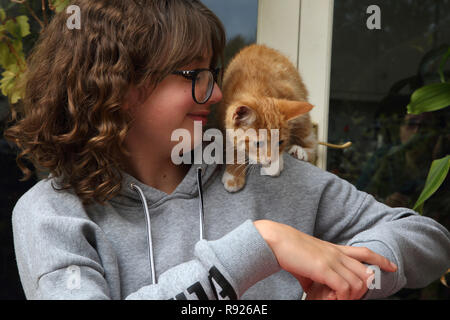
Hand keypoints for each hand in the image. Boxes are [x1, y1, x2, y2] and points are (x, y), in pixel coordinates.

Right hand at [254, 220, 396, 299]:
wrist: (276, 240)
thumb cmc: (288, 250)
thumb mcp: (306, 261)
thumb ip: (313, 275)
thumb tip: (310, 289)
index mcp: (334, 249)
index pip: (364, 252)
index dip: (380, 260)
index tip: (392, 266)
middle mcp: (336, 254)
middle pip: (366, 270)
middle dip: (368, 287)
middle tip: (356, 298)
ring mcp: (331, 261)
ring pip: (358, 282)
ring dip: (354, 296)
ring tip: (342, 301)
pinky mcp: (323, 269)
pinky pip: (344, 288)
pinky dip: (343, 298)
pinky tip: (333, 300)